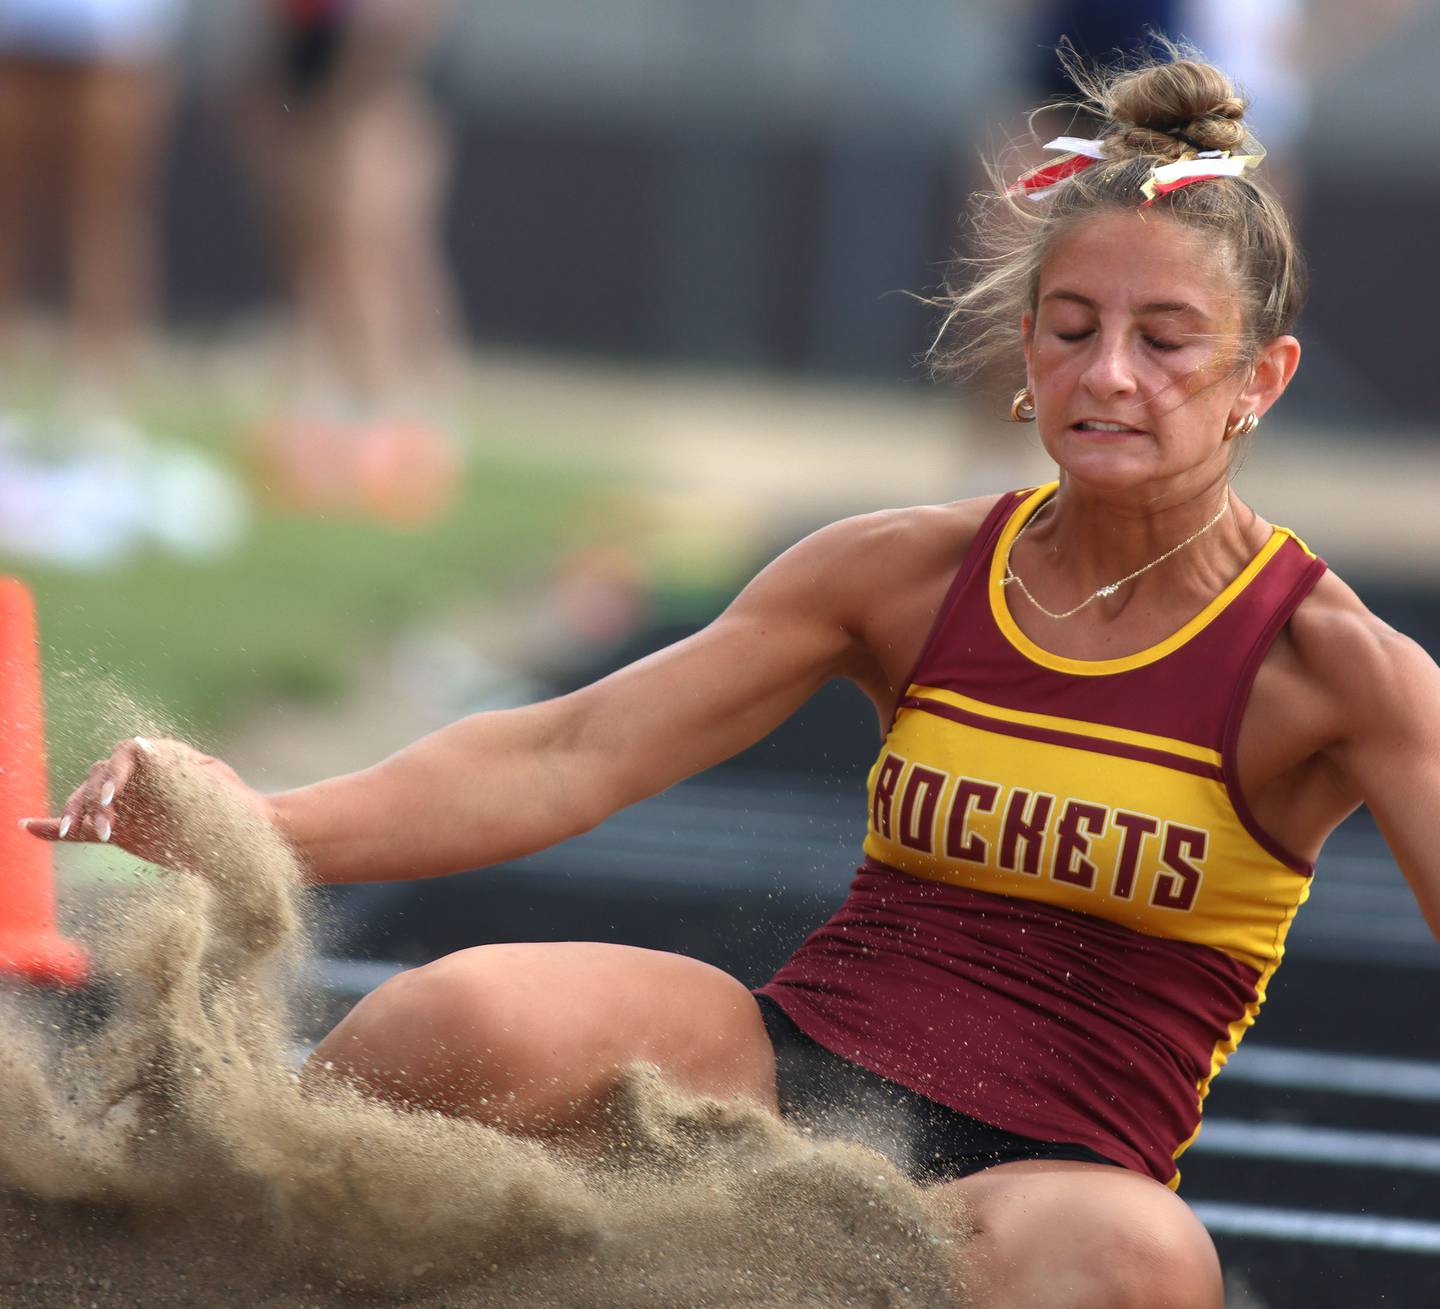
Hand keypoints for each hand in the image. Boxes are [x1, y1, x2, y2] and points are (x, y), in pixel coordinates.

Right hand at [19, 736, 275, 870]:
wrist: (246, 843)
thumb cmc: (234, 807)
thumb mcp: (209, 782)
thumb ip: (175, 764)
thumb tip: (141, 745)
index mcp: (160, 758)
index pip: (124, 755)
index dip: (113, 773)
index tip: (112, 796)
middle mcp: (139, 778)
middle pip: (99, 778)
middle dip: (96, 800)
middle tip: (106, 828)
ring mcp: (128, 804)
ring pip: (88, 802)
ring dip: (77, 815)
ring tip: (76, 832)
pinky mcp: (121, 831)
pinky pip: (84, 828)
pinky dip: (56, 828)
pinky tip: (30, 827)